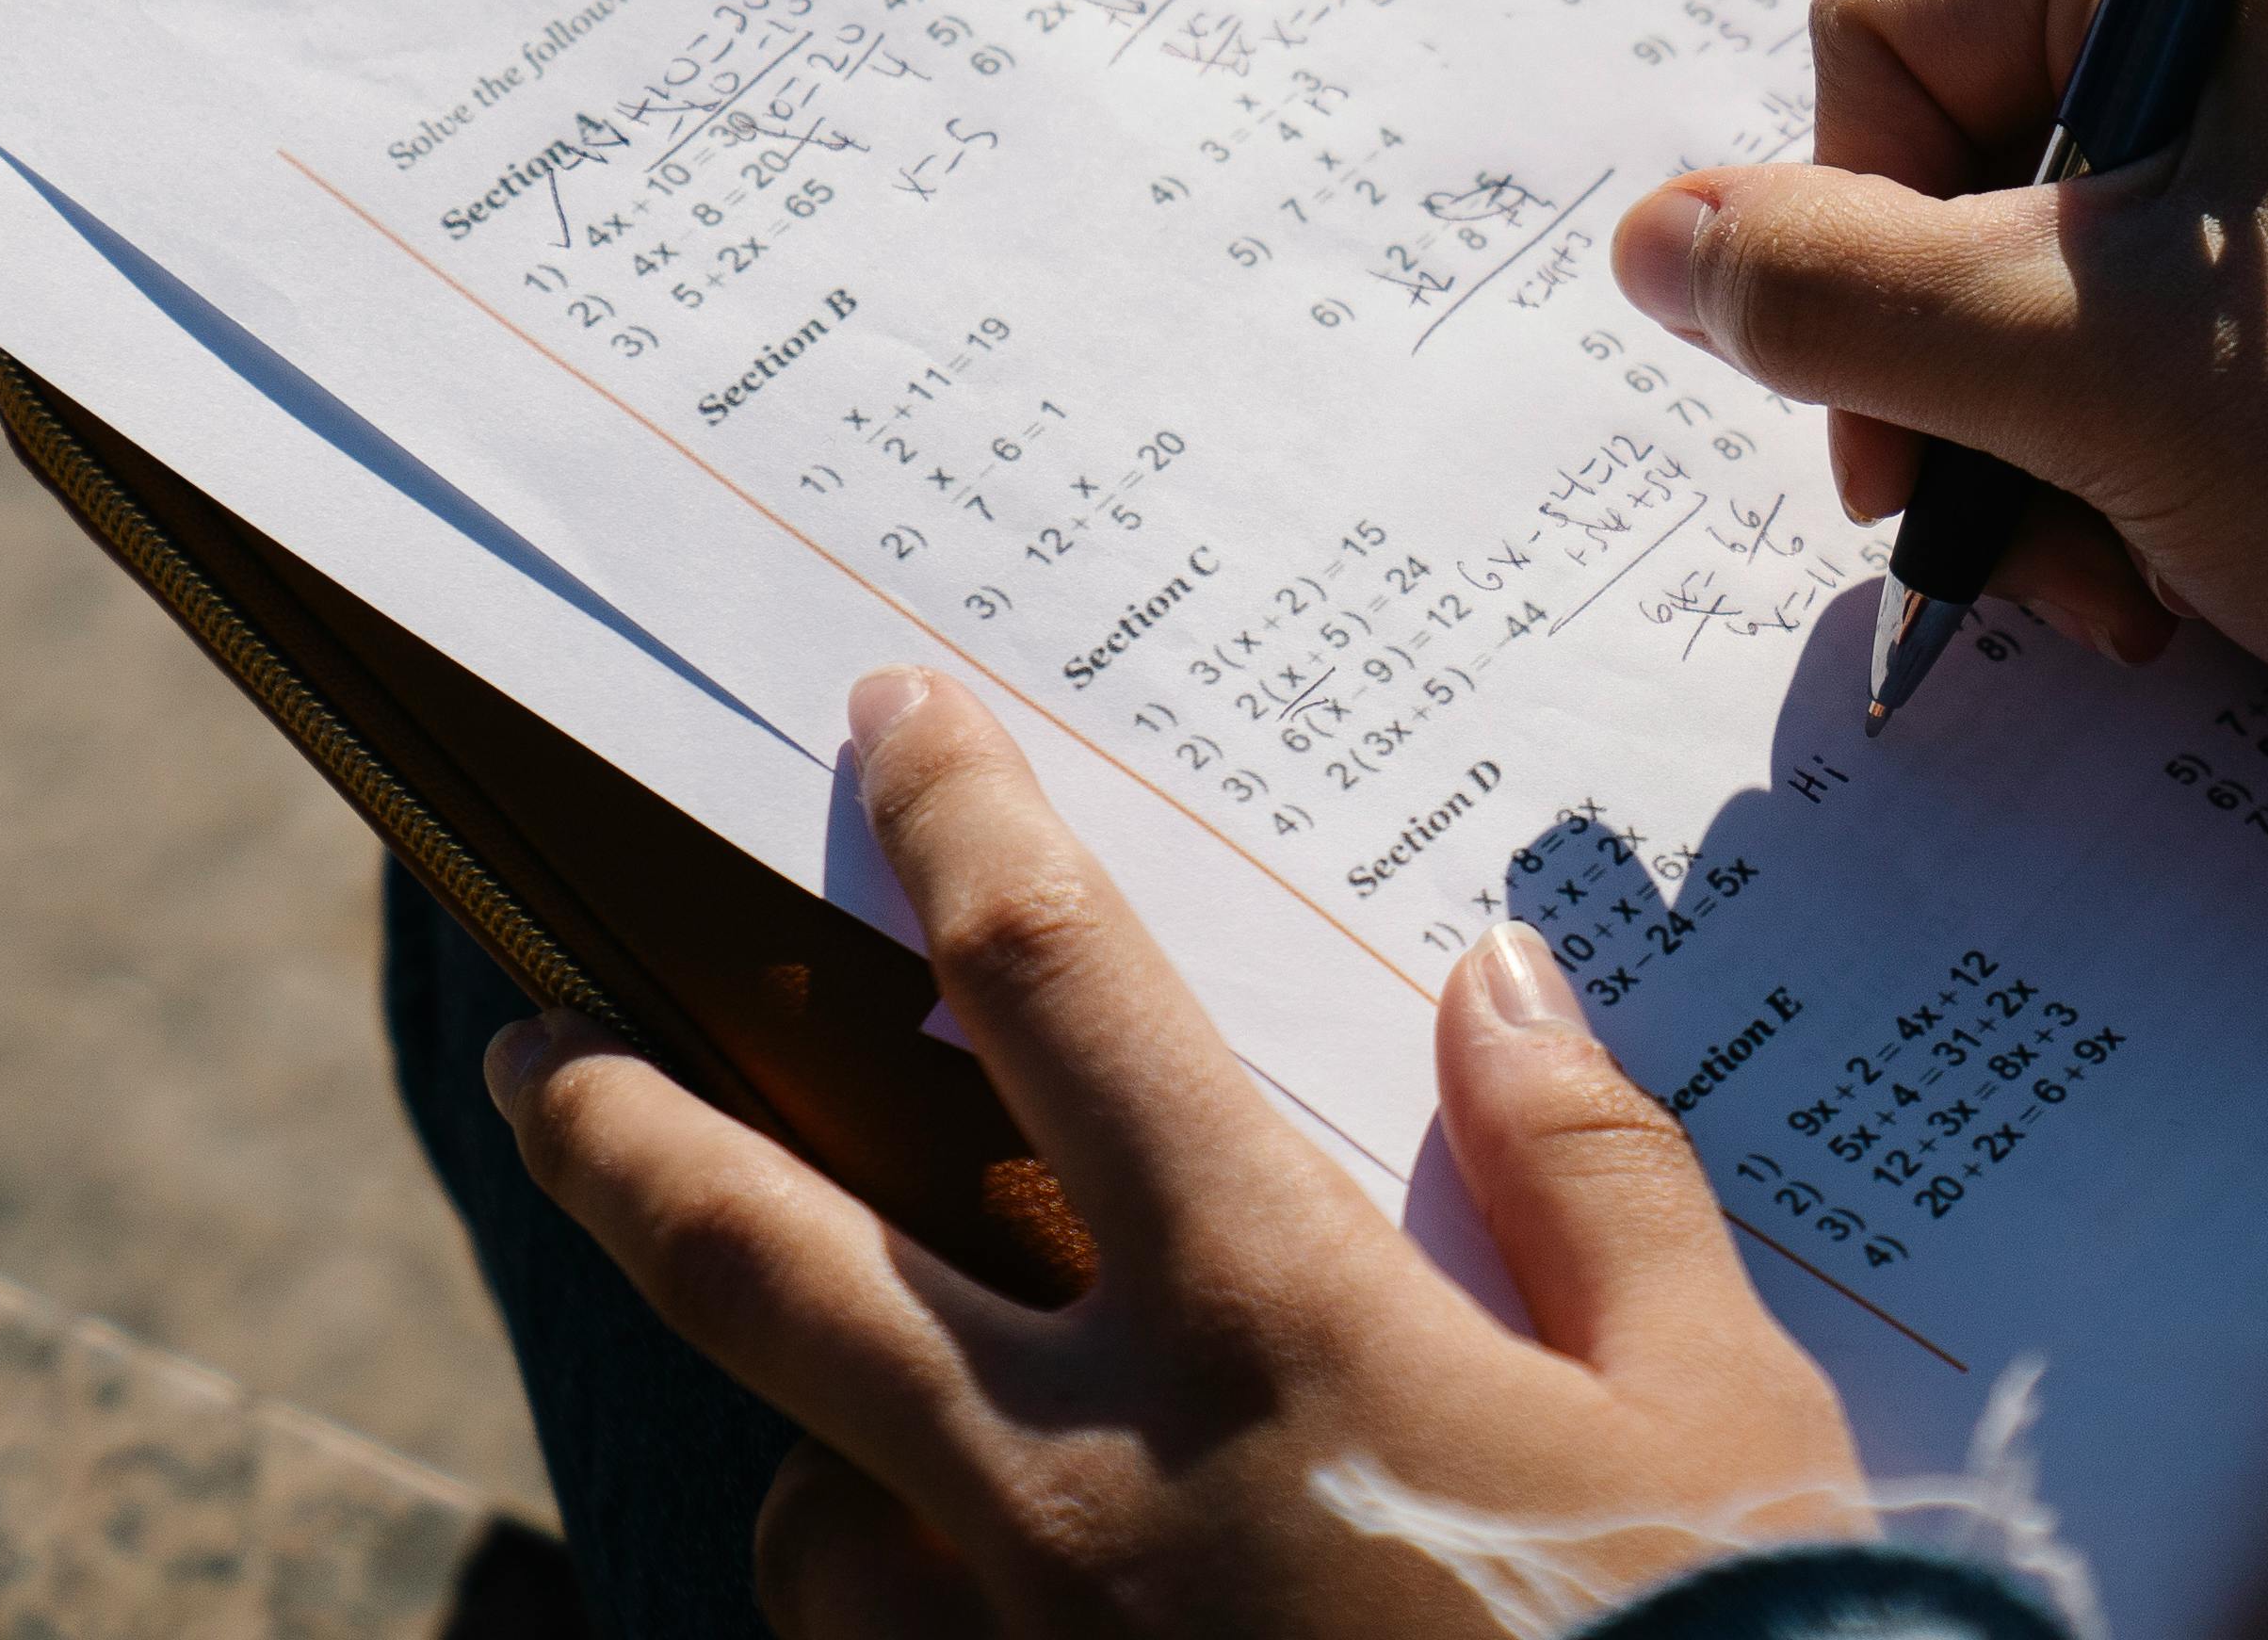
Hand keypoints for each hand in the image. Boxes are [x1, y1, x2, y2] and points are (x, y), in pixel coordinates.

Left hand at [490, 669, 1858, 1635]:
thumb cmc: (1726, 1637)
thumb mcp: (1712, 1392)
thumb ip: (1591, 1174)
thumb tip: (1495, 979)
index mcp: (1266, 1319)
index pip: (1060, 994)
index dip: (962, 827)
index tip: (893, 719)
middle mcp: (1090, 1475)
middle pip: (770, 1257)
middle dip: (628, 1130)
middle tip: (541, 1048)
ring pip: (801, 1506)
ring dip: (808, 1431)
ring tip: (856, 1410)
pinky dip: (896, 1602)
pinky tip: (975, 1591)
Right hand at [1609, 0, 2267, 886]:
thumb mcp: (2078, 376)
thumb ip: (1832, 293)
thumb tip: (1651, 236)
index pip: (1909, 20)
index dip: (1852, 225)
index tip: (1888, 426)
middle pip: (1990, 151)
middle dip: (1961, 374)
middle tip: (1999, 544)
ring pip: (2084, 269)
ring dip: (2046, 446)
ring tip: (2122, 594)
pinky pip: (2203, 332)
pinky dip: (2155, 461)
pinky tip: (2194, 591)